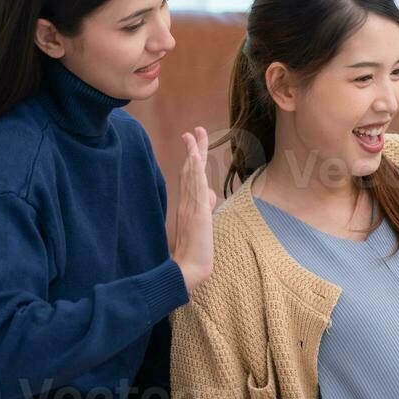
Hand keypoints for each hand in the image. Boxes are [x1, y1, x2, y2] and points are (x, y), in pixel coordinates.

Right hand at [170, 126, 216, 291]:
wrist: (190, 269)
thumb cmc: (197, 249)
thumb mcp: (204, 223)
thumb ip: (206, 206)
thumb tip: (211, 193)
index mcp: (188, 204)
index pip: (190, 176)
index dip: (192, 157)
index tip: (193, 140)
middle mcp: (187, 202)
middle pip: (190, 169)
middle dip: (194, 148)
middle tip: (194, 129)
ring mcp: (190, 206)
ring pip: (191, 173)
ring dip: (193, 152)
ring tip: (194, 133)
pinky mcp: (197, 212)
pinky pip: (195, 186)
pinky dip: (194, 169)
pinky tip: (194, 155)